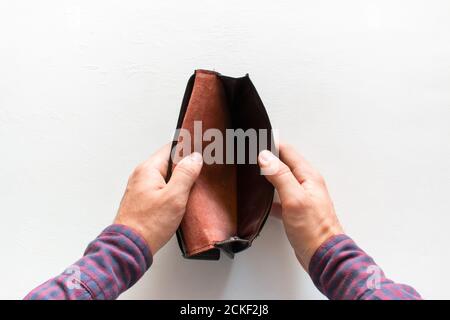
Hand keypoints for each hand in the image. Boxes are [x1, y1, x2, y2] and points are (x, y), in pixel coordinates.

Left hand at [114, 144, 202, 254]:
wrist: (129, 247)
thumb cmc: (147, 225)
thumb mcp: (174, 197)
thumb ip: (185, 174)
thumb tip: (194, 158)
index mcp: (148, 170)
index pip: (171, 148)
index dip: (188, 149)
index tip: (201, 153)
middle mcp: (142, 176)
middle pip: (168, 162)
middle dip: (185, 167)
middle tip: (200, 174)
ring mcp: (141, 189)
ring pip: (165, 177)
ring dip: (179, 182)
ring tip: (192, 189)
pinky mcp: (143, 201)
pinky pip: (161, 189)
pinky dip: (172, 192)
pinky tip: (180, 202)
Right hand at [258, 144, 343, 270]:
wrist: (323, 256)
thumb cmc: (313, 229)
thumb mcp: (294, 198)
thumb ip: (280, 175)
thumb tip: (265, 156)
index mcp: (308, 176)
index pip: (288, 151)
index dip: (271, 144)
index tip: (255, 140)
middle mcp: (306, 184)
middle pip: (284, 163)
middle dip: (268, 157)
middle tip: (249, 152)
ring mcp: (301, 197)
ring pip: (281, 180)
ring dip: (268, 175)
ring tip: (252, 170)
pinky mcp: (296, 211)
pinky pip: (280, 197)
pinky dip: (270, 195)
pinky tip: (260, 199)